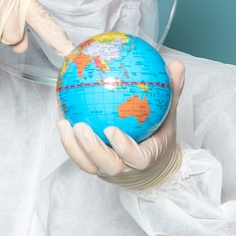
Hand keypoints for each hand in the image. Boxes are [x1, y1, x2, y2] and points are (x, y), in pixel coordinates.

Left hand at [57, 60, 184, 189]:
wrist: (151, 167)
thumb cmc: (159, 137)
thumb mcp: (169, 115)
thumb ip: (172, 92)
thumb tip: (175, 65)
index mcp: (145, 158)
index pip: (135, 158)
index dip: (123, 147)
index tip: (112, 130)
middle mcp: (124, 168)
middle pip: (106, 165)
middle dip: (91, 148)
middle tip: (80, 125)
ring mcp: (106, 170)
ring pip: (87, 164)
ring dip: (73, 146)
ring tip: (63, 123)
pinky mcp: (93, 166)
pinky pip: (78, 156)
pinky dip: (68, 140)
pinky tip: (60, 118)